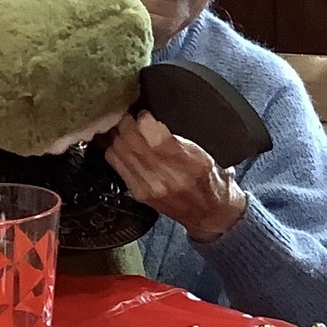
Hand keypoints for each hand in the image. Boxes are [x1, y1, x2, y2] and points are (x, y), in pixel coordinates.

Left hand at [104, 111, 247, 241]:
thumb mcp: (209, 154)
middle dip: (126, 122)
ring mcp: (150, 186)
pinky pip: (116, 164)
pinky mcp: (138, 192)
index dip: (144, 119)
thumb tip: (154, 118)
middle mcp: (169, 177)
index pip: (156, 138)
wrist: (211, 215)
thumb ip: (182, 138)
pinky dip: (114, 148)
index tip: (145, 112)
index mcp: (192, 163)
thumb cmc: (213, 181)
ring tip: (122, 124)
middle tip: (128, 111)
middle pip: (132, 142)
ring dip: (117, 134)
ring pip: (120, 151)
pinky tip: (117, 141)